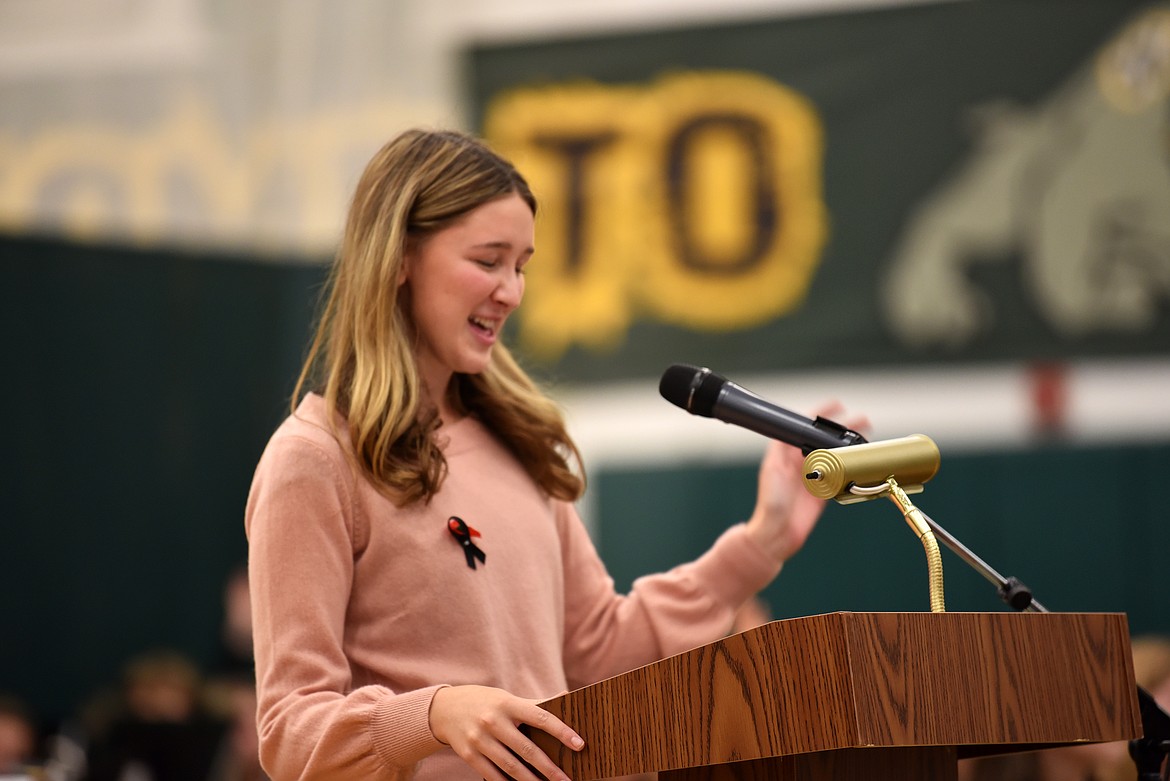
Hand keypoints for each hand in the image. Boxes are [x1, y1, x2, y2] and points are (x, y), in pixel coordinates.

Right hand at [429, 684, 583, 780]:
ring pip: (511, 766)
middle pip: (527, 749)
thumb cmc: (484, 702)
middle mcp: (493, 721)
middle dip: (549, 768)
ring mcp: (480, 739)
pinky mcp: (469, 755)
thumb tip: (564, 697)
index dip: (562, 731)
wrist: (444, 709)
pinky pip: (492, 775)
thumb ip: (533, 704)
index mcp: (508, 704)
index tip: (579, 744)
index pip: (541, 717)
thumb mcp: (506, 698)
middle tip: (566, 780)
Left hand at [744, 402, 868, 561]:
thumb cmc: (770, 502)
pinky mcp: (824, 491)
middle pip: (825, 439)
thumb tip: (790, 425)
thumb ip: (781, 446)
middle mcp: (801, 462)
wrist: (778, 532)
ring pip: (836, 455)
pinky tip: (863, 460)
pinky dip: (853, 467)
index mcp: (787, 453)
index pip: (807, 428)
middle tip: (862, 420)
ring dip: (851, 445)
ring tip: (866, 435)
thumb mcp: (772, 468)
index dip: (822, 414)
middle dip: (844, 428)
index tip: (837, 405)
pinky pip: (842, 475)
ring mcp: (814, 476)